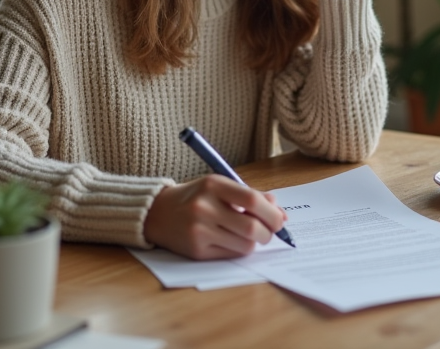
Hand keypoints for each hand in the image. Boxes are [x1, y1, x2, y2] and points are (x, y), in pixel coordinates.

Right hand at [143, 175, 287, 259]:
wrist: (158, 212)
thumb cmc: (197, 197)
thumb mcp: (220, 187)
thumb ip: (250, 196)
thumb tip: (281, 214)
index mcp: (213, 185)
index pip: (252, 201)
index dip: (272, 213)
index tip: (279, 220)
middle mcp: (204, 207)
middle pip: (252, 227)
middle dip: (268, 233)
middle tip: (268, 232)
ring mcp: (199, 230)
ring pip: (245, 245)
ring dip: (254, 243)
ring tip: (249, 236)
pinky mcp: (196, 250)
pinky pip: (230, 255)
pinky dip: (239, 250)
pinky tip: (232, 241)